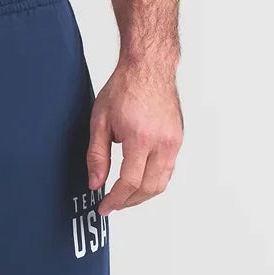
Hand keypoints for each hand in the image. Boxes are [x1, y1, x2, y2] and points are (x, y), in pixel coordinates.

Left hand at [87, 59, 181, 214]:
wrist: (149, 67)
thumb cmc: (125, 87)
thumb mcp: (100, 121)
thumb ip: (97, 155)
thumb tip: (95, 183)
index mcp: (141, 138)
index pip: (129, 183)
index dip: (115, 200)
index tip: (104, 207)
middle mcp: (162, 143)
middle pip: (148, 188)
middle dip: (128, 202)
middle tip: (112, 205)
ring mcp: (174, 142)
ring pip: (162, 183)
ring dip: (142, 195)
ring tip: (124, 197)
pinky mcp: (178, 140)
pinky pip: (168, 170)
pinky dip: (153, 181)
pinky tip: (139, 181)